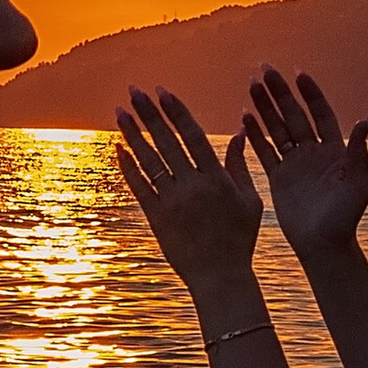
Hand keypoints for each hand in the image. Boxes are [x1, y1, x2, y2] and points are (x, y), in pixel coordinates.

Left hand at [114, 89, 262, 296]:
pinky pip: (139, 188)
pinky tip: (118, 148)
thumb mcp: (250, 200)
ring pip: (149, 161)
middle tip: (134, 90)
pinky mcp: (157, 219)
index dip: (175, 111)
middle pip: (166, 142)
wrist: (220, 276)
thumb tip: (239, 131)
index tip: (162, 91)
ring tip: (120, 111)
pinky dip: (128, 167)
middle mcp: (192, 186)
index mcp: (217, 178)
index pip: (192, 136)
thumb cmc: (239, 238)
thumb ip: (239, 165)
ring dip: (133, 134)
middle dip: (149, 114)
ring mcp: (172, 202)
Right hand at [242, 66, 367, 255]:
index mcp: (334, 150)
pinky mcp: (279, 178)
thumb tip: (366, 119)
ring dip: (265, 107)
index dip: (311, 94)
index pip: (321, 114)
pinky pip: (265, 151)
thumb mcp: (358, 183)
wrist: (324, 245)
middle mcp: (314, 152)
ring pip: (277, 128)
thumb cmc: (345, 217)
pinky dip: (255, 135)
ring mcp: (295, 164)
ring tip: (252, 84)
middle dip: (280, 93)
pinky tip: (244, 117)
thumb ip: (358, 151)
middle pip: (295, 115)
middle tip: (265, 69)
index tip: (298, 74)